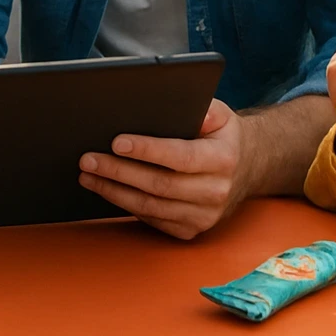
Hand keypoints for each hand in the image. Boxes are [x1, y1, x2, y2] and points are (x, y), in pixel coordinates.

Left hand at [78, 99, 248, 240]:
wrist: (246, 169)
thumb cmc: (223, 137)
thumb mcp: (222, 115)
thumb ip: (206, 108)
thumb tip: (185, 105)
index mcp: (223, 160)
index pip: (180, 156)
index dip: (147, 150)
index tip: (116, 142)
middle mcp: (216, 192)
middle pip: (159, 185)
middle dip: (119, 172)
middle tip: (89, 159)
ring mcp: (204, 216)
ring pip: (151, 207)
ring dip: (114, 192)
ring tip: (89, 175)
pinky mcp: (191, 230)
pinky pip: (153, 220)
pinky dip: (126, 206)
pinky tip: (107, 190)